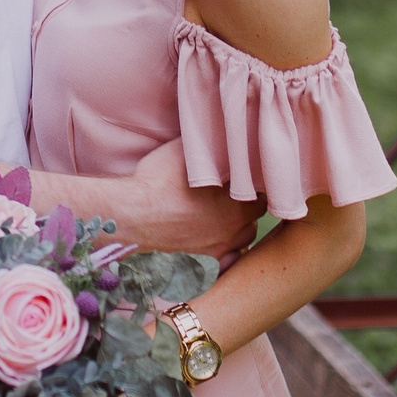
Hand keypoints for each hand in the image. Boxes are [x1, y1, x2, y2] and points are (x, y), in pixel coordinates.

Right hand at [114, 139, 260, 258]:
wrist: (130, 218)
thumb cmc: (155, 182)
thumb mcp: (183, 151)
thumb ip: (208, 143)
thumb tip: (218, 129)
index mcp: (238, 199)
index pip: (265, 189)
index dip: (255, 180)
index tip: (245, 174)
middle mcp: (234, 227)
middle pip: (257, 215)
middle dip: (249, 204)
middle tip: (235, 194)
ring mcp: (219, 249)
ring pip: (245, 240)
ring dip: (240, 229)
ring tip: (226, 218)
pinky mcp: (203, 266)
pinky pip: (228, 263)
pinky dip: (227, 254)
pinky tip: (216, 242)